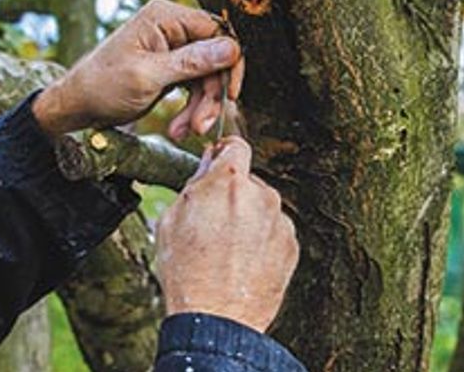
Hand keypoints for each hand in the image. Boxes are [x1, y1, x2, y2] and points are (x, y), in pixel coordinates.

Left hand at [32, 0, 244, 136]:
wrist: (78, 107)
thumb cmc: (102, 86)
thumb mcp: (148, 76)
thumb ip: (191, 62)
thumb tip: (232, 48)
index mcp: (164, 16)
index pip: (216, 31)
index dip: (229, 63)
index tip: (230, 95)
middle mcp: (171, 27)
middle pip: (215, 57)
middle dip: (210, 95)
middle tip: (200, 125)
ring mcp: (171, 48)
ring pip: (208, 76)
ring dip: (201, 107)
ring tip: (185, 131)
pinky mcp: (170, 68)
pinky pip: (195, 86)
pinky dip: (191, 109)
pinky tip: (179, 127)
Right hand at [155, 137, 297, 332]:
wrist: (216, 319)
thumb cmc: (187, 272)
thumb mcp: (171, 220)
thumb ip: (194, 184)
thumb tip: (208, 164)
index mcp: (228, 183)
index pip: (236, 145)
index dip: (225, 154)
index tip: (219, 164)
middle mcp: (261, 196)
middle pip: (248, 181)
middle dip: (233, 194)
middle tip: (213, 223)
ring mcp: (280, 222)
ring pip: (263, 207)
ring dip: (249, 218)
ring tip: (228, 250)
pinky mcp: (291, 245)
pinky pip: (275, 231)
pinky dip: (263, 240)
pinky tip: (243, 262)